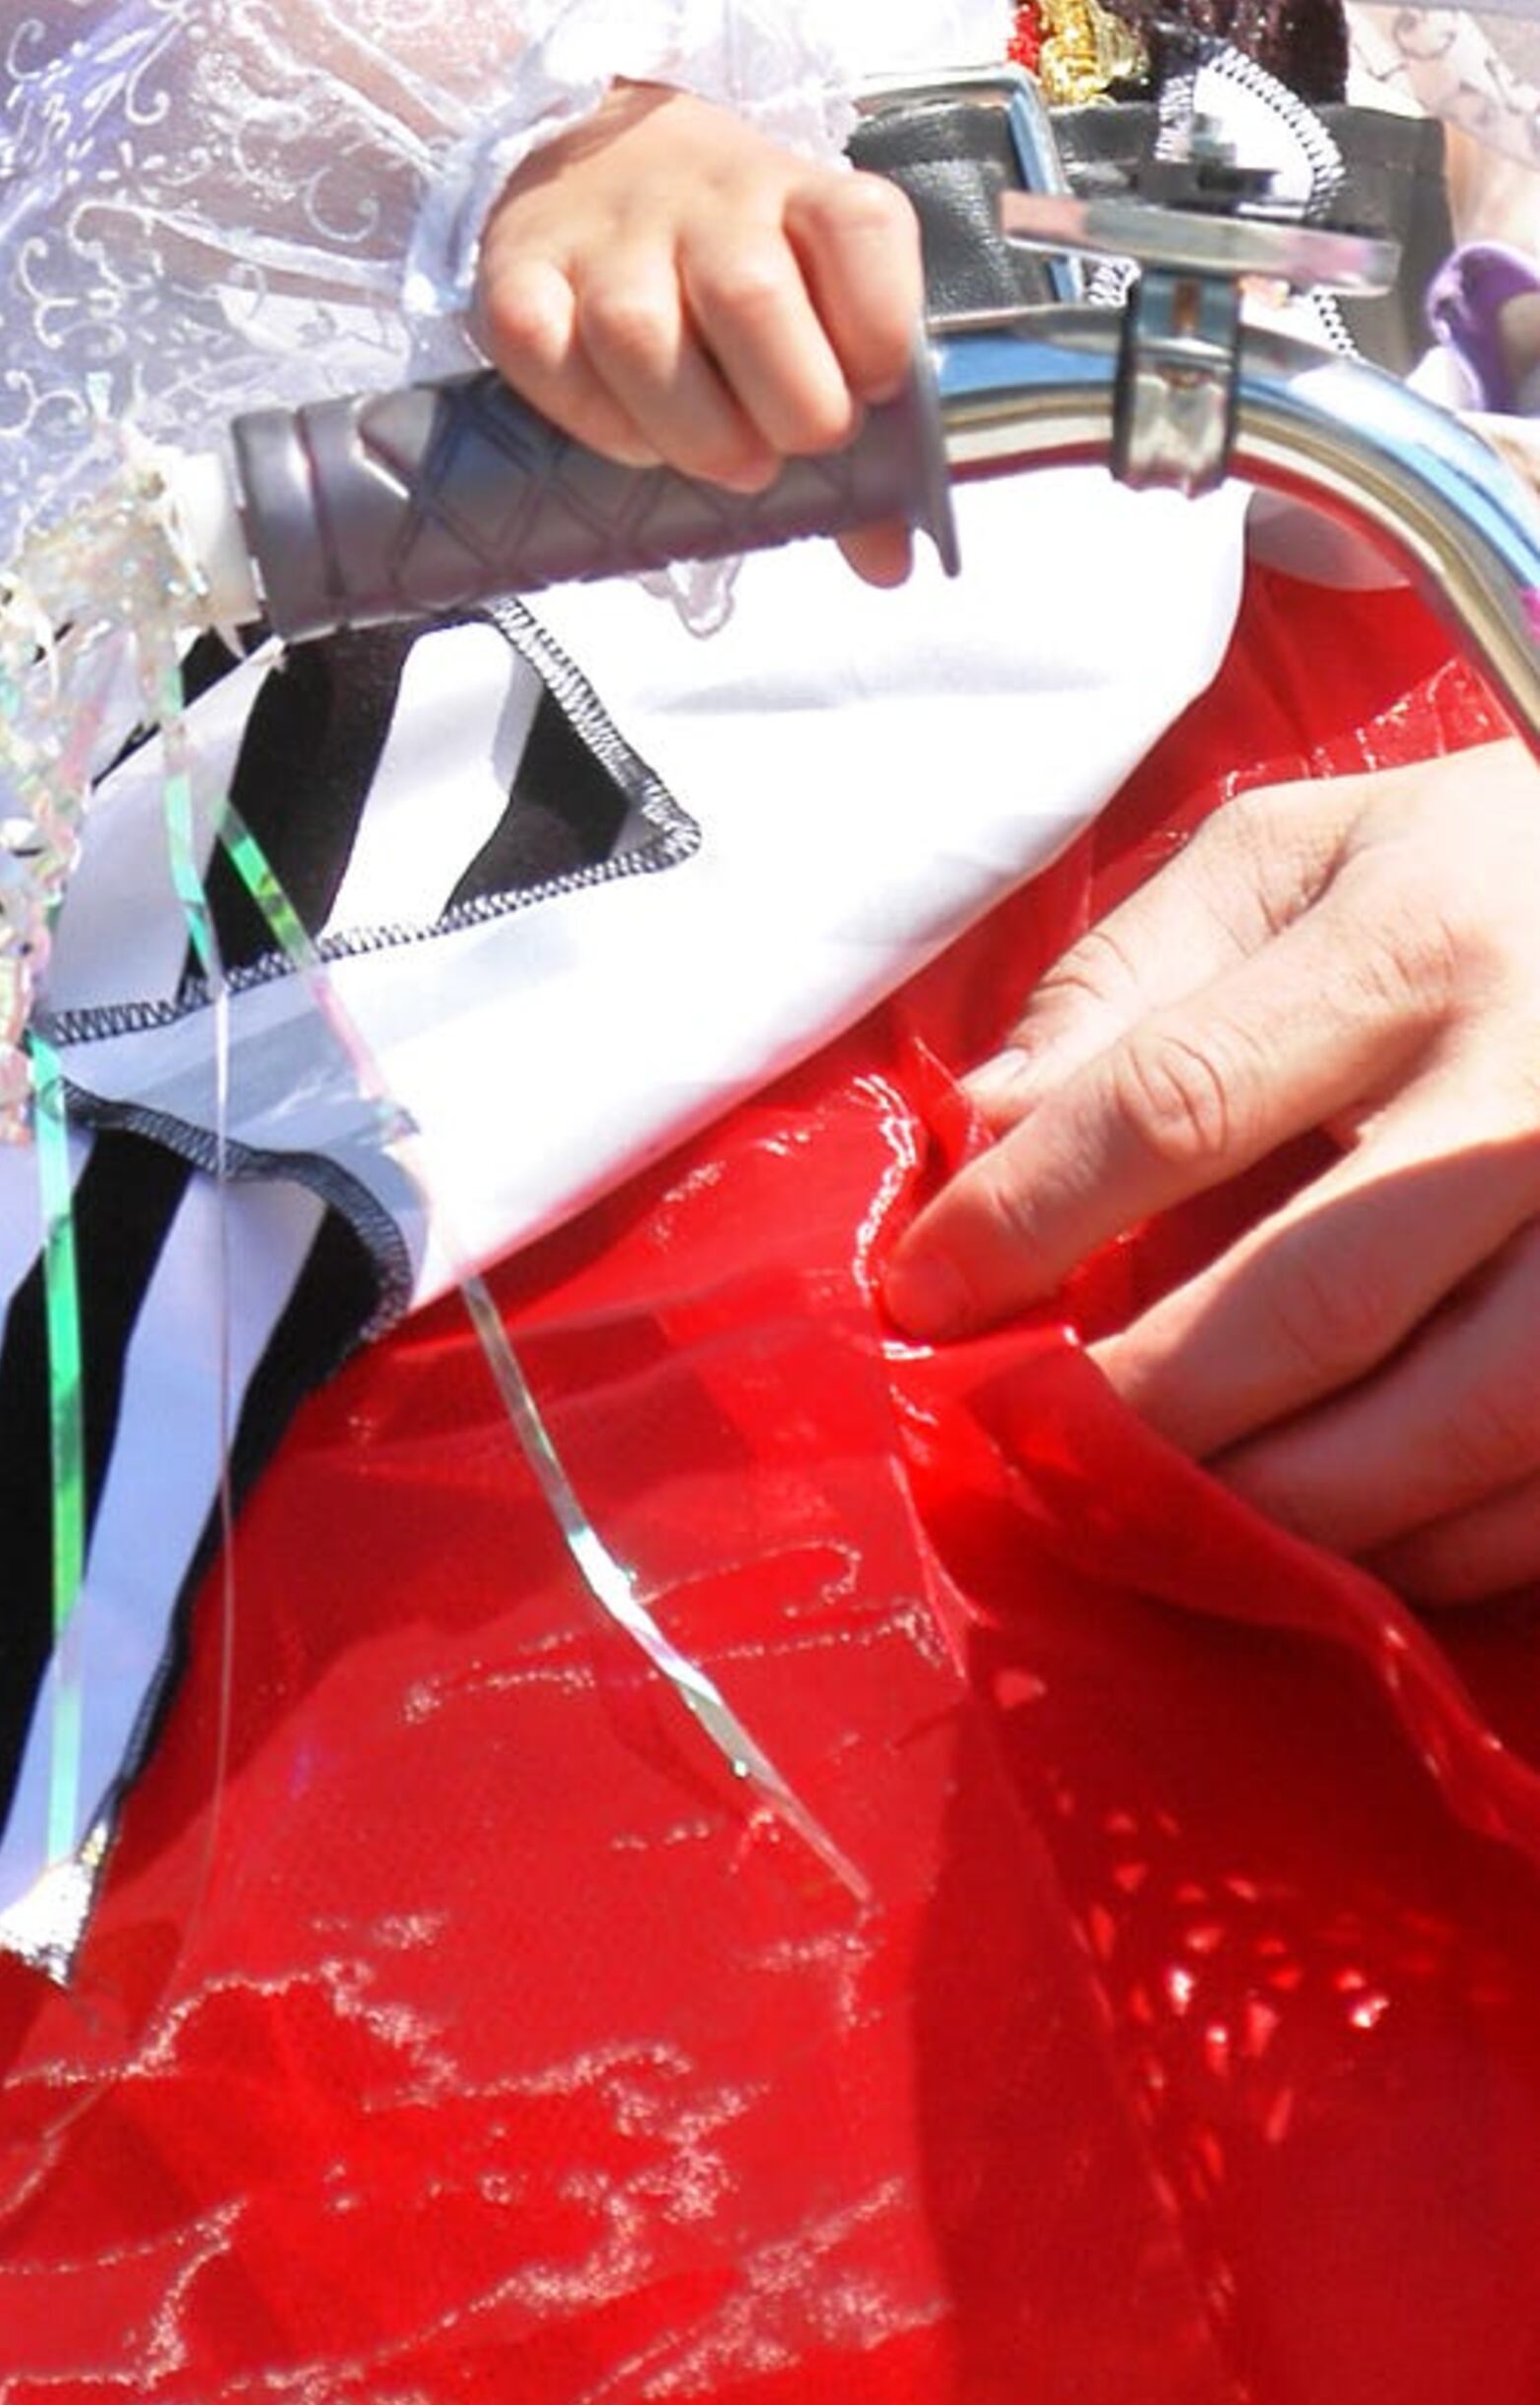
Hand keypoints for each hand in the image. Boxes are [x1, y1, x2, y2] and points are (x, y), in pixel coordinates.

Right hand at [474, 82, 924, 572]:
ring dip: (693, 429)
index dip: (881, 326)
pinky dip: (593, 416)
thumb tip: (887, 561)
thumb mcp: (817, 298)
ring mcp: (604, 233)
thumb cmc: (735, 257)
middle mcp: (705, 199)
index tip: (873, 386)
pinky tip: (634, 435)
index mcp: (802, 194)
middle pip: (750, 294)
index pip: (859, 228)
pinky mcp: (517, 267)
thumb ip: (863, 424)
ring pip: (638, 331)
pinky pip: (541, 347)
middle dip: (791, 405)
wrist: (603, 155)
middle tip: (792, 446)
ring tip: (724, 459)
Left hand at [882, 748, 1539, 1600]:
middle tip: (1033, 1447)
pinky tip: (1339, 1537)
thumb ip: (1132, 978)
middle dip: (1149, 1401)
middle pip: (1316, 1299)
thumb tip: (986, 1120)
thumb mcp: (1293, 858)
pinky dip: (1435, 1547)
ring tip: (1164, 1514)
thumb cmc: (1463, 879)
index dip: (1032, 1214)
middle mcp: (1531, 1095)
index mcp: (1413, 948)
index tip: (925, 1293)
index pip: (1180, 1103)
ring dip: (1284, 1505)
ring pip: (1450, 1428)